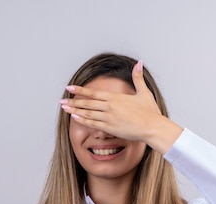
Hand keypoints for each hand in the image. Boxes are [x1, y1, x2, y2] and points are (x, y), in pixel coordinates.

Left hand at [60, 61, 182, 152]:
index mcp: (116, 98)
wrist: (153, 128)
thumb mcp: (144, 92)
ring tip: (65, 109)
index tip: (69, 88)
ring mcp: (109, 118)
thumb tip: (139, 62)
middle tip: (62, 101)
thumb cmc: (150, 112)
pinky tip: (75, 118)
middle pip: (87, 103)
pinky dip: (83, 121)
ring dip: (75, 111)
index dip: (80, 90)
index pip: (93, 93)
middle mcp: (110, 107)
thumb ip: (137, 77)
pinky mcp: (110, 129)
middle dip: (73, 101)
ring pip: (88, 114)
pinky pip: (93, 125)